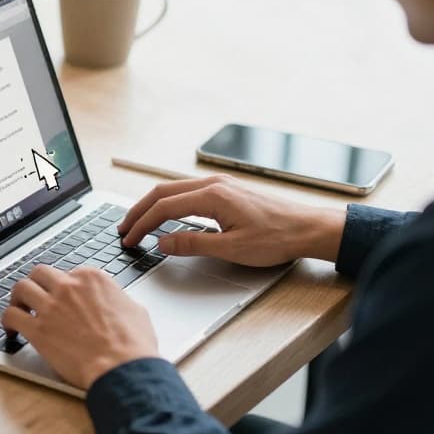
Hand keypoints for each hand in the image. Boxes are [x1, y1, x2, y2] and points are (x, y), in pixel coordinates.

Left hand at [2, 265, 157, 388]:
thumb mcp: (135, 310)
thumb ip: (117, 299)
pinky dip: (8, 320)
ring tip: (19, 308)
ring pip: (21, 288)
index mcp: (92, 279)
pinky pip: (11, 315)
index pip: (68, 273)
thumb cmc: (133, 345)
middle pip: (41, 274)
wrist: (122, 368)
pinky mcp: (38, 329)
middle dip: (37, 284)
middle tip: (36, 296)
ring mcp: (51, 306)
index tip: (62, 297)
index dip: (64, 286)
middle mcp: (69, 287)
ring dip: (18, 298)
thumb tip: (114, 302)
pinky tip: (11, 328)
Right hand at [117, 176, 345, 266]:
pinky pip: (187, 191)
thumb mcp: (232, 249)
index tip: (129, 239)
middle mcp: (213, 184)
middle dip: (139, 210)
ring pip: (174, 189)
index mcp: (212, 196)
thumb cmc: (277, 238)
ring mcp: (220, 184)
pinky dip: (169, 203)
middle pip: (162, 192)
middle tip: (124, 229)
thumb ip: (193, 244)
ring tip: (139, 222)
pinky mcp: (227, 190)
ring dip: (153, 205)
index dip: (141, 224)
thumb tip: (163, 243)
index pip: (163, 208)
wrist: (309, 228)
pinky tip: (167, 215)